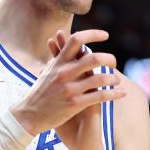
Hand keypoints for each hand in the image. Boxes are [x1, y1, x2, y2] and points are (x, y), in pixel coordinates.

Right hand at [9, 29, 123, 136]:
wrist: (28, 115)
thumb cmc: (40, 92)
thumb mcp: (47, 70)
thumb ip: (57, 56)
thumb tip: (60, 38)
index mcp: (58, 63)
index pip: (76, 40)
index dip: (93, 34)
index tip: (105, 35)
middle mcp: (64, 73)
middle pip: (93, 58)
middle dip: (109, 59)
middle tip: (113, 62)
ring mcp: (69, 89)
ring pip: (99, 78)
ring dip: (113, 78)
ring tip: (117, 79)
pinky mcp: (74, 104)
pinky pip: (99, 96)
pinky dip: (114, 94)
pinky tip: (122, 93)